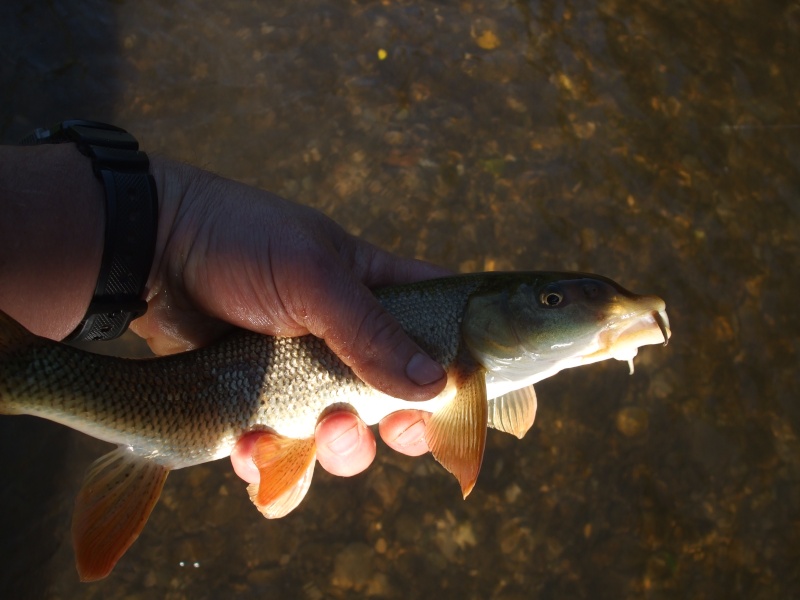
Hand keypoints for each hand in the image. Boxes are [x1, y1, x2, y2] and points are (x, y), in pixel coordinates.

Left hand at [131, 158, 445, 478]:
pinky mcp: (258, 406)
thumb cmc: (239, 243)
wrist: (147, 253)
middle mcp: (346, 339)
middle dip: (400, 425)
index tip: (462, 394)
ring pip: (344, 437)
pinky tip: (250, 447)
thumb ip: (372, 332)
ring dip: (338, 450)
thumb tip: (437, 386)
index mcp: (373, 290)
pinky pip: (282, 456)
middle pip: (399, 398)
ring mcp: (301, 377)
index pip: (438, 326)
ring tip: (315, 434)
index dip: (457, 362)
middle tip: (395, 429)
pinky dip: (272, 465)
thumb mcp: (312, 276)